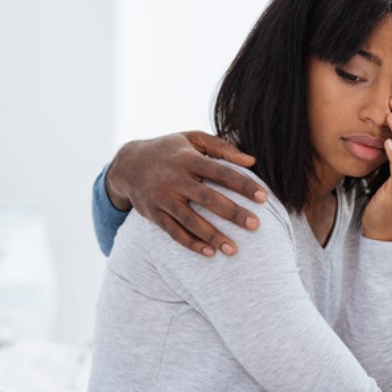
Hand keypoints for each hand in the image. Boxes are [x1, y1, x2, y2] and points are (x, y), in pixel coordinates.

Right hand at [106, 131, 266, 255]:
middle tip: (255, 225)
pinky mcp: (154, 215)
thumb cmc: (169, 150)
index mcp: (188, 159)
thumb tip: (252, 160)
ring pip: (191, 221)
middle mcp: (175, 179)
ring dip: (213, 236)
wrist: (128, 164)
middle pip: (209, 199)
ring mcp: (162, 199)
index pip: (221, 172)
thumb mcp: (192, 138)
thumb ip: (222, 147)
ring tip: (234, 250)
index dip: (243, 184)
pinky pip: (174, 233)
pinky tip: (210, 253)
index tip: (263, 197)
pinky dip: (192, 244)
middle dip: (233, 213)